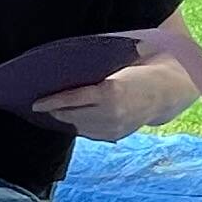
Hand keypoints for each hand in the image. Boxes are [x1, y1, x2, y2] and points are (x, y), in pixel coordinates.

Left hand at [32, 57, 195, 141]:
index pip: (72, 99)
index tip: (35, 103)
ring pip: (78, 126)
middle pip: (71, 115)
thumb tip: (64, 71)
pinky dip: (79, 125)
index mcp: (111, 92)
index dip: (51, 102)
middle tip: (40, 105)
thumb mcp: (117, 65)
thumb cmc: (139, 70)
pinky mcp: (115, 136)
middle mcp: (111, 113)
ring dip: (65, 119)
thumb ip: (93, 72)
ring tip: (53, 111)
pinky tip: (73, 118)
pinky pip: (89, 133)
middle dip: (54, 111)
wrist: (166, 91)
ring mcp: (114, 128)